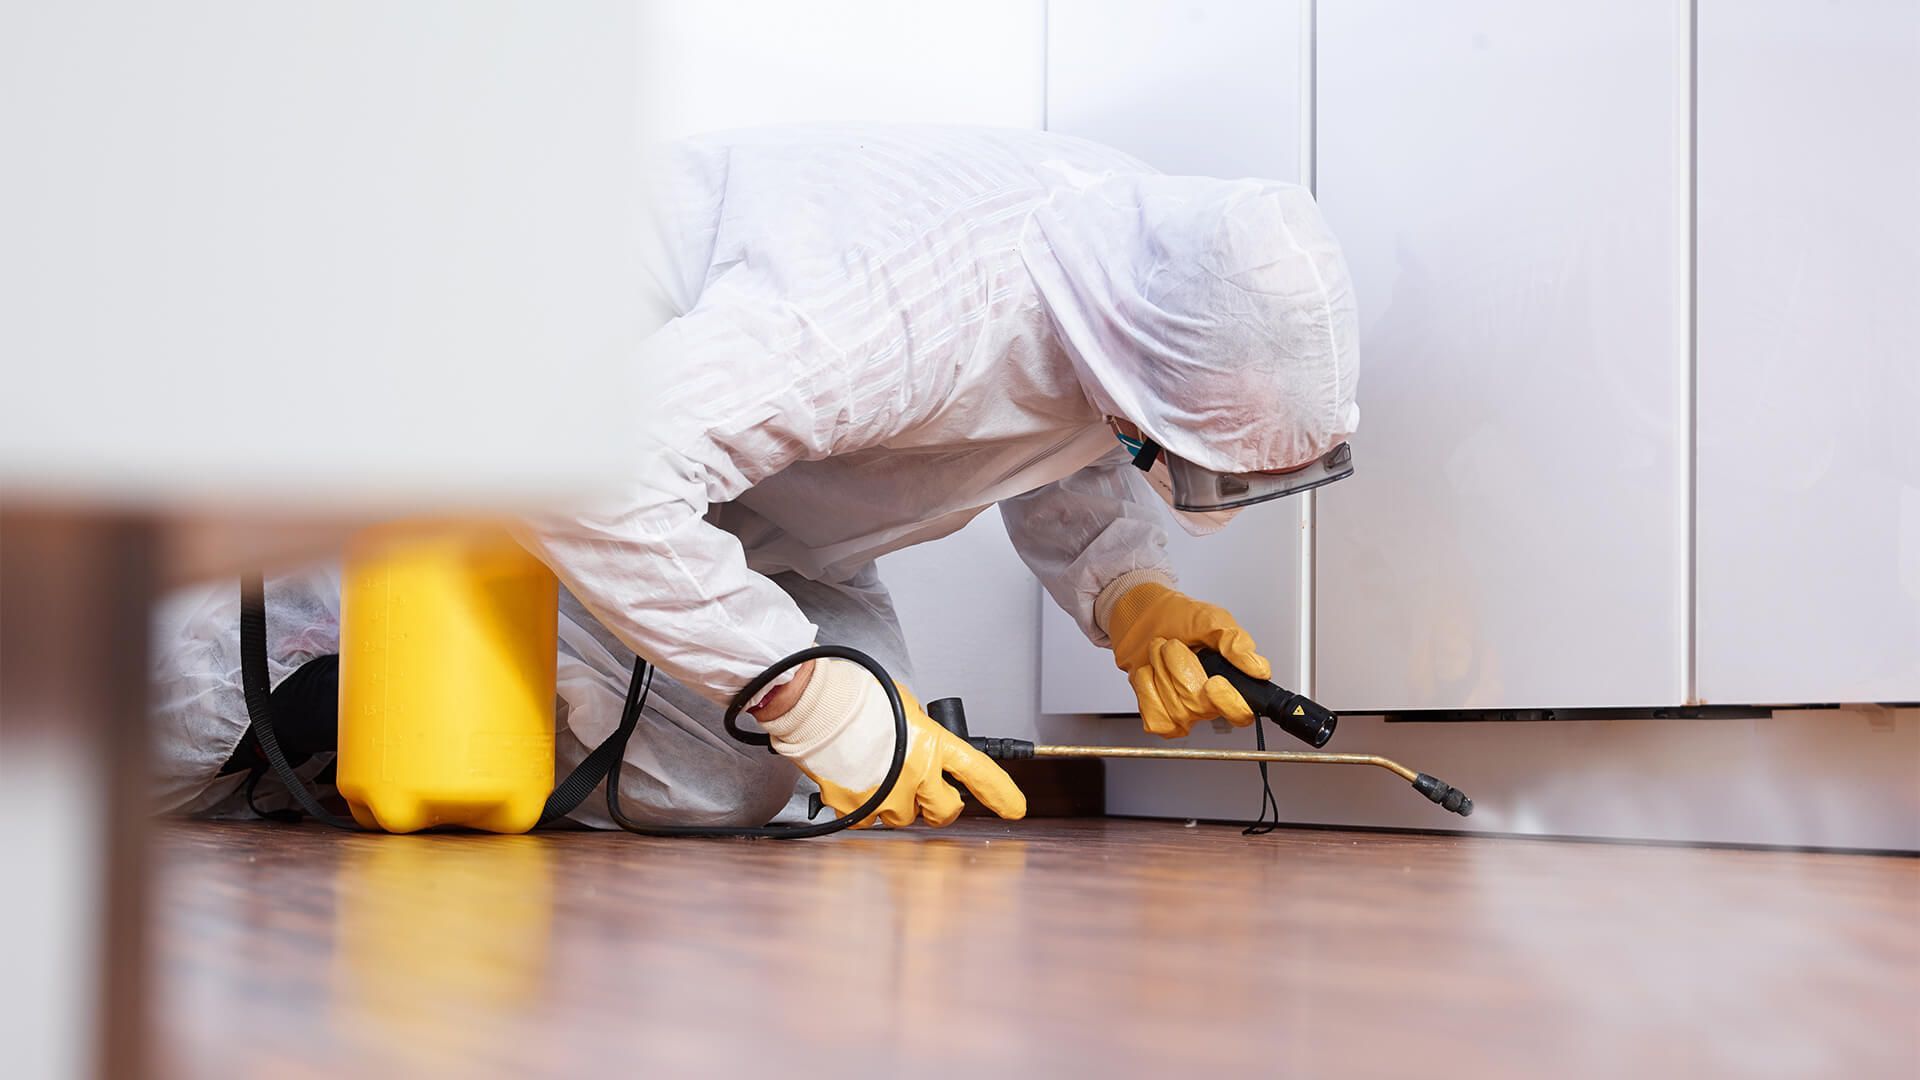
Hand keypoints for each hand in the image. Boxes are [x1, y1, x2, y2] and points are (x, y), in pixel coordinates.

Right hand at [757, 658, 1025, 826]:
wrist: (816, 705)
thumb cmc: (857, 696)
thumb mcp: (904, 705)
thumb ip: (920, 730)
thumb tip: (919, 743)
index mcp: (933, 744)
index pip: (979, 772)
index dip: (1001, 794)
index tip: (1014, 808)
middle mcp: (916, 775)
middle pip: (944, 811)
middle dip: (939, 805)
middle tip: (925, 792)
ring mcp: (886, 797)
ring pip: (904, 819)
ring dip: (897, 803)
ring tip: (876, 773)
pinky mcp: (856, 809)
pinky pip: (867, 821)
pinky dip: (864, 808)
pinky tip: (856, 781)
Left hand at [1104, 582, 1270, 737]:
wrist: (1143, 617)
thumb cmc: (1179, 619)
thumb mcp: (1213, 620)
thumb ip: (1237, 643)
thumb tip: (1259, 669)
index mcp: (1230, 682)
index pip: (1241, 713)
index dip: (1228, 703)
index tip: (1214, 682)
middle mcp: (1208, 702)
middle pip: (1198, 706)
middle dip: (1179, 667)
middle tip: (1174, 645)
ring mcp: (1183, 713)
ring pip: (1175, 711)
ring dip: (1160, 672)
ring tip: (1161, 654)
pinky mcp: (1159, 716)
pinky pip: (1154, 718)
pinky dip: (1146, 689)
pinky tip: (1150, 674)